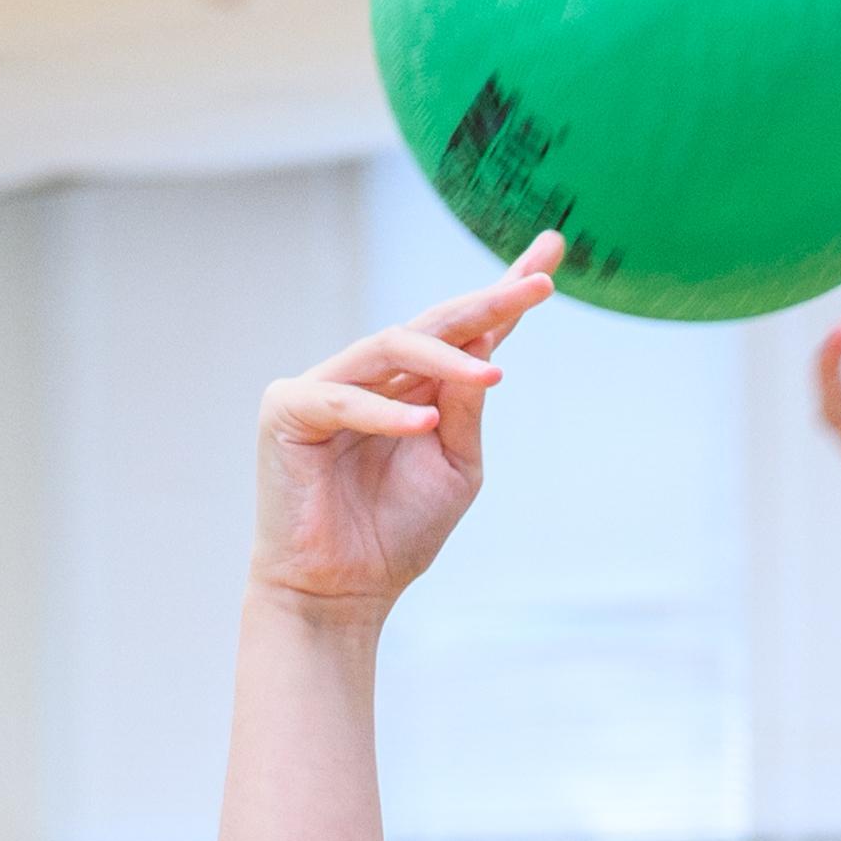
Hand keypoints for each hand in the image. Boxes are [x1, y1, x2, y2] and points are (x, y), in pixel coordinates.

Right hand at [247, 236, 559, 614]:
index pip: (464, 329)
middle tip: (538, 285)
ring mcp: (326, 385)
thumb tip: (489, 351)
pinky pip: (343, 398)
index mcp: (414, 386)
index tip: (552, 251)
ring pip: (391, 346)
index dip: (504, 293)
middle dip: (488, 301)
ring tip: (494, 372)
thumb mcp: (454, 467)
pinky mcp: (288, 410)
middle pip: (434, 322)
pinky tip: (423, 424)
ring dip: (446, 356)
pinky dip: (385, 412)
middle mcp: (371, 374)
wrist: (344, 590)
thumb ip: (467, 411)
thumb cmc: (397, 532)